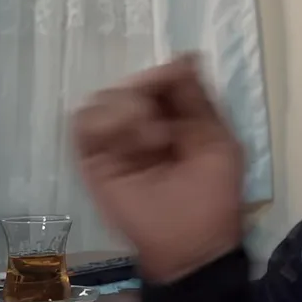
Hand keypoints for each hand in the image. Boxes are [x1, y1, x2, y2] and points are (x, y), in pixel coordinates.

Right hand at [73, 55, 243, 283]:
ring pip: (103, 99)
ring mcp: (116, 142)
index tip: (171, 77)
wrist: (191, 245)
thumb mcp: (218, 142)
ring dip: (127, 113)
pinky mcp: (94, 161)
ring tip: (151, 142)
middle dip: (146, 95)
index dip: (163, 74)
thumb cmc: (213, 196)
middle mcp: (144, 125)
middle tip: (163, 126)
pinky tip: (127, 144)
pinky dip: (103, 126)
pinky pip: (83, 125)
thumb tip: (187, 56)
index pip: (160, 78)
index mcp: (177, 118)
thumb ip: (200, 101)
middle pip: (129, 84)